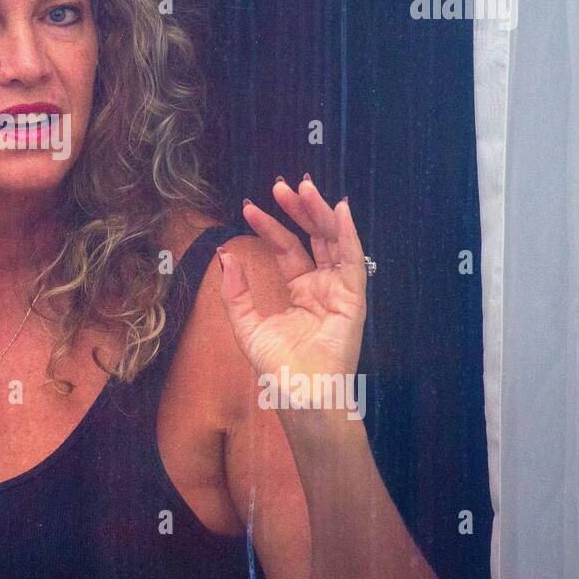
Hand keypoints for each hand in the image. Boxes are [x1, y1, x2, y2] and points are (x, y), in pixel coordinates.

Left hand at [216, 176, 367, 381]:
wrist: (298, 393)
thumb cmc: (276, 367)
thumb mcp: (246, 325)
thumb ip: (235, 292)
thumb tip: (225, 256)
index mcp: (299, 291)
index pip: (286, 249)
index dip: (270, 226)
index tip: (248, 207)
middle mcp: (321, 286)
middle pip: (313, 238)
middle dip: (298, 210)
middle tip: (280, 185)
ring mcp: (339, 290)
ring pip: (333, 242)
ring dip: (319, 213)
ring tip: (303, 187)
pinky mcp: (353, 298)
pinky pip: (353, 260)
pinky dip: (348, 234)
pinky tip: (339, 210)